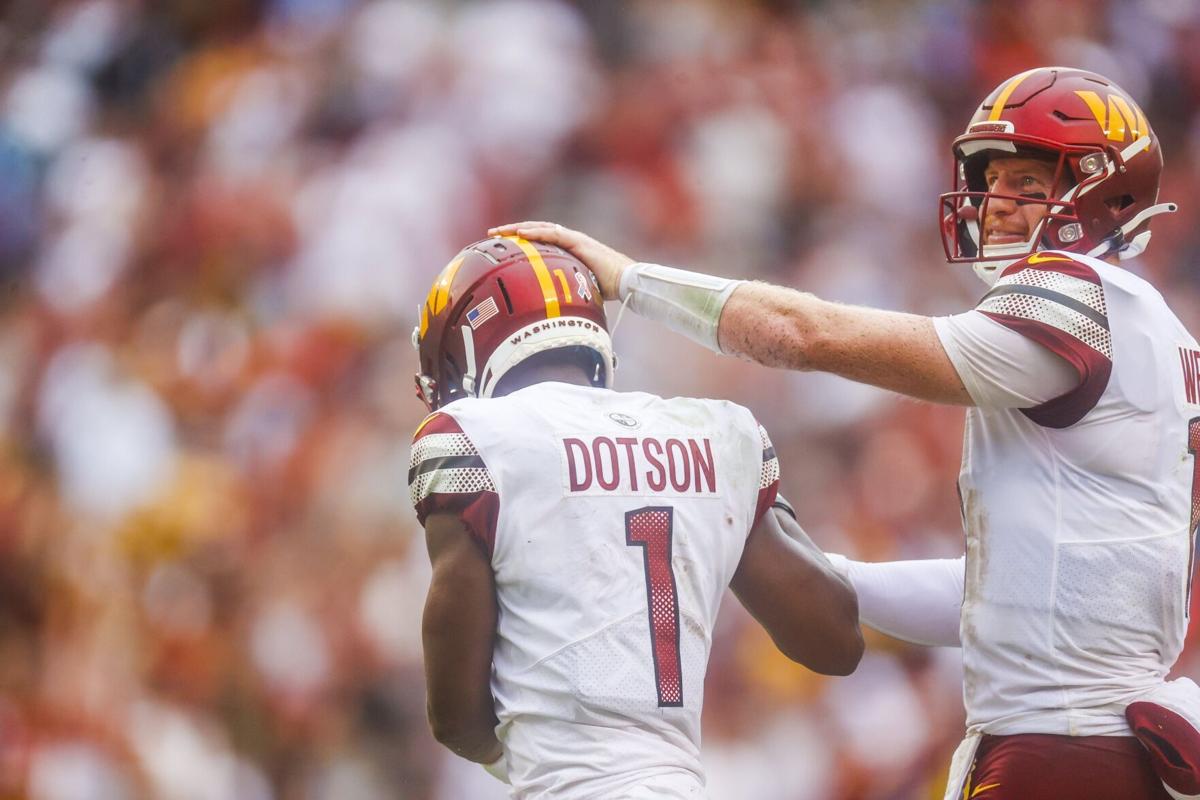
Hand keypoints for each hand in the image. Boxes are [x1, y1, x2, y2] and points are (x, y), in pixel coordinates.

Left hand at [487, 221, 633, 300]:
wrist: (626, 282)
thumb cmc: (607, 288)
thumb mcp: (577, 288)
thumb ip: (563, 290)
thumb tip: (547, 308)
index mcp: (568, 249)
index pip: (540, 240)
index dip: (521, 240)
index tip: (502, 244)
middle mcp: (569, 240)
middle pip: (535, 230)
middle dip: (512, 231)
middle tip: (492, 234)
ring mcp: (573, 239)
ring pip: (540, 228)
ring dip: (517, 229)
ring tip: (499, 231)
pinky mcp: (578, 242)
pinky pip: (552, 234)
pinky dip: (535, 233)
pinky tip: (520, 234)